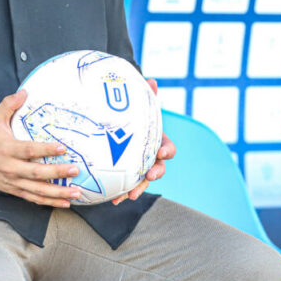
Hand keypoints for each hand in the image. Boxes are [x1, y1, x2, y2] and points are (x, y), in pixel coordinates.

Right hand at [0, 90, 81, 207]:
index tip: (62, 147)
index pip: (28, 150)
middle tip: (75, 170)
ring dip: (58, 193)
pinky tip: (65, 203)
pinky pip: (34, 198)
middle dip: (57, 173)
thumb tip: (24, 92)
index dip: (45, 150)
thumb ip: (9, 104)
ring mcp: (13, 182)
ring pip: (37, 190)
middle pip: (36, 173)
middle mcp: (10, 167)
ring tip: (76, 193)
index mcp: (6, 149)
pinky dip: (50, 202)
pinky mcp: (15, 191)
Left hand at [113, 78, 175, 204]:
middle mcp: (151, 156)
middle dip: (156, 172)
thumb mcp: (138, 105)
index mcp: (157, 141)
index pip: (168, 148)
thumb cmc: (132, 115)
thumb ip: (146, 95)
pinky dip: (122, 193)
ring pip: (143, 180)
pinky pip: (128, 186)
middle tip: (149, 175)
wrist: (121, 124)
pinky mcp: (127, 175)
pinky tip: (112, 200)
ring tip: (128, 195)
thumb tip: (151, 80)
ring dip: (138, 188)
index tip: (163, 153)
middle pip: (159, 167)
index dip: (167, 151)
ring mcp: (140, 167)